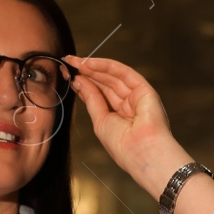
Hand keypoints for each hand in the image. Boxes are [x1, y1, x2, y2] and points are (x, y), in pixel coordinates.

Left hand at [64, 55, 179, 178]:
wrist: (141, 152)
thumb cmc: (122, 145)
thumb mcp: (99, 120)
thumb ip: (91, 98)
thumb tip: (79, 81)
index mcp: (119, 117)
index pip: (100, 95)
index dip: (84, 84)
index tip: (68, 75)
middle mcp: (129, 105)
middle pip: (105, 83)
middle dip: (86, 72)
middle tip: (68, 63)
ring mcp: (137, 96)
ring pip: (113, 76)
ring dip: (94, 67)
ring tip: (75, 62)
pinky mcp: (145, 89)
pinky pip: (124, 73)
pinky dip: (107, 66)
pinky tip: (89, 63)